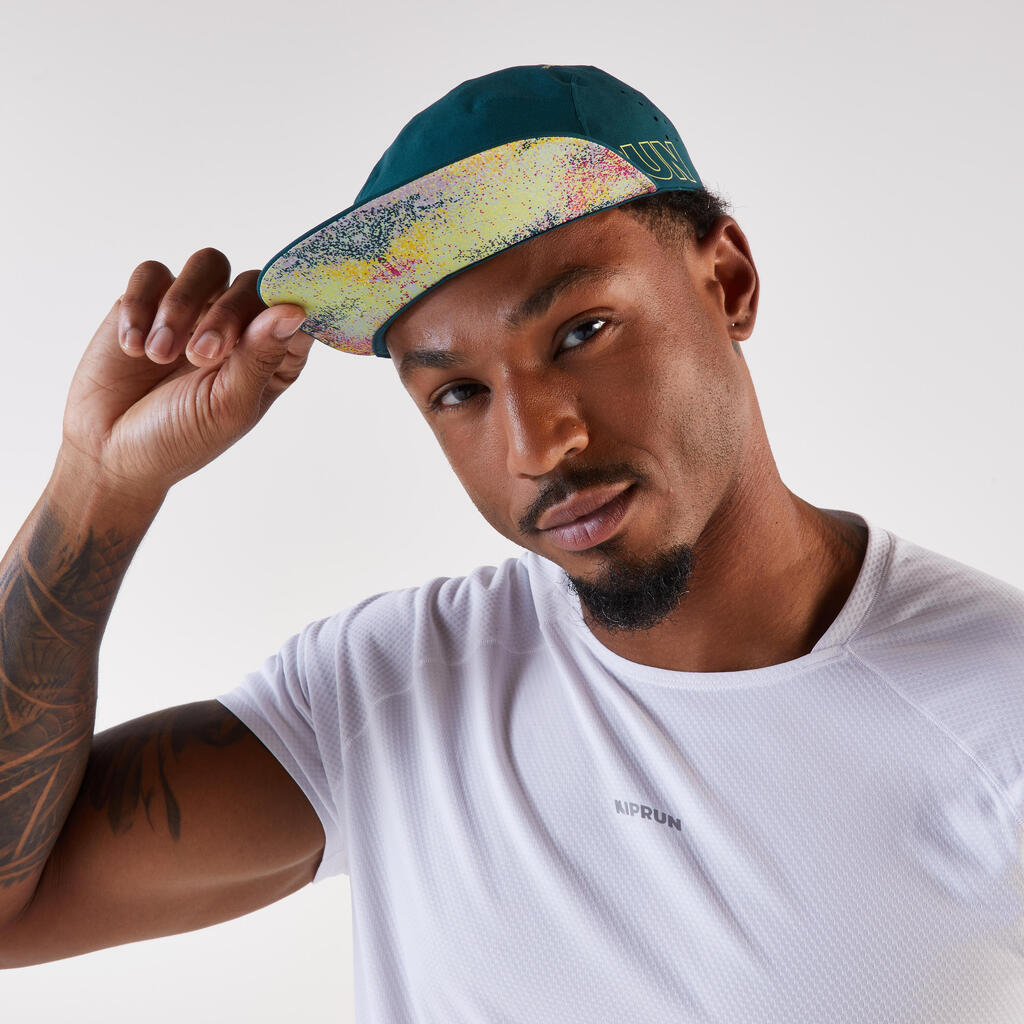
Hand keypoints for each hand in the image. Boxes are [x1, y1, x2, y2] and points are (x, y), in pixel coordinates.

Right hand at [59, 248, 312, 504]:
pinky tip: (132, 348)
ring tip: (158, 355)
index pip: (295, 311)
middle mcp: (240, 326)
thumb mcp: (227, 407)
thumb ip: (260, 357)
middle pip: (250, 283)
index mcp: (273, 356)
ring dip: (182, 304)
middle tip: (199, 355)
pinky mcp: (149, 300)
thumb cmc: (180, 437)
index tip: (259, 327)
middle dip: (225, 314)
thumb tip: (293, 310)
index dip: (283, 307)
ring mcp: (196, 309)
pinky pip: (152, 273)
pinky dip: (140, 305)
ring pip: (207, 264)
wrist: (108, 450)